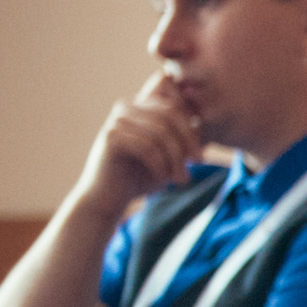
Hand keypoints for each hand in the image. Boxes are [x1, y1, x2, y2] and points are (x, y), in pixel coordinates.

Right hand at [80, 72, 201, 212]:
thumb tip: (199, 124)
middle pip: (170, 115)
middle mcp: (126, 108)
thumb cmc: (139, 177)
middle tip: (197, 165)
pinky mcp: (111, 137)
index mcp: (140, 107)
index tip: (199, 156)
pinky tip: (163, 180)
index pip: (175, 106)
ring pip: (161, 132)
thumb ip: (180, 137)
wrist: (106, 199)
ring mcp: (117, 121)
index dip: (191, 129)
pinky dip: (161, 165)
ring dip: (176, 159)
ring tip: (181, 179)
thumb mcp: (168, 155)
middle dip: (188, 142)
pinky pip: (147, 147)